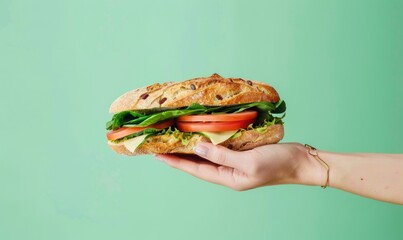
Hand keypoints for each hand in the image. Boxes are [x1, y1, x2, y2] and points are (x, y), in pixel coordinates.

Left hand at [155, 142, 319, 189]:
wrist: (300, 161)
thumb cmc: (278, 164)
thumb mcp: (248, 161)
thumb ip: (222, 155)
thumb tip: (197, 147)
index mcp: (228, 178)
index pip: (195, 170)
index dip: (176, 162)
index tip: (158, 155)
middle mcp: (229, 172)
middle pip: (199, 163)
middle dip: (180, 155)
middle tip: (162, 144)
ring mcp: (236, 162)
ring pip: (209, 154)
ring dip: (194, 147)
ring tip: (177, 138)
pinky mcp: (243, 152)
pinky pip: (221, 147)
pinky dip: (211, 140)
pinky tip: (204, 133)